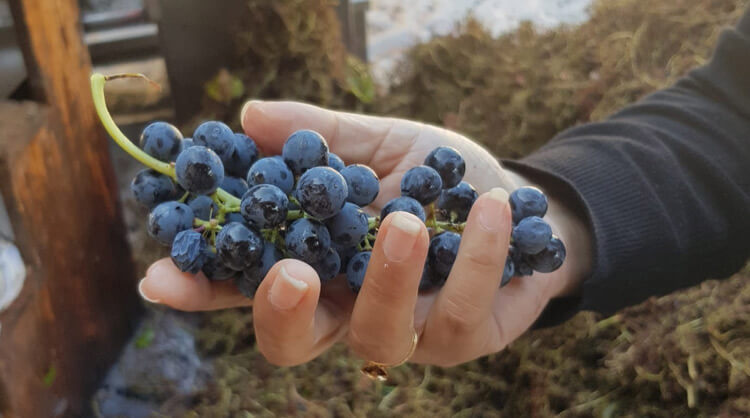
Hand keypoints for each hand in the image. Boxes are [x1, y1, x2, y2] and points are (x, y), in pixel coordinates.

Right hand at [138, 101, 591, 366]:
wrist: (515, 202)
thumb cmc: (436, 179)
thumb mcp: (377, 145)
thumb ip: (320, 136)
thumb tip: (251, 116)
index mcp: (316, 265)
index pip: (246, 287)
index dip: (203, 288)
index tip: (161, 279)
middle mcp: (348, 309)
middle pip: (293, 342)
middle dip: (280, 313)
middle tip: (289, 271)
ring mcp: (405, 330)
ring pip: (376, 334)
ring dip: (389, 277)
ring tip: (406, 219)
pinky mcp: (464, 335)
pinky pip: (462, 308)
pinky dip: (477, 255)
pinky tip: (487, 205)